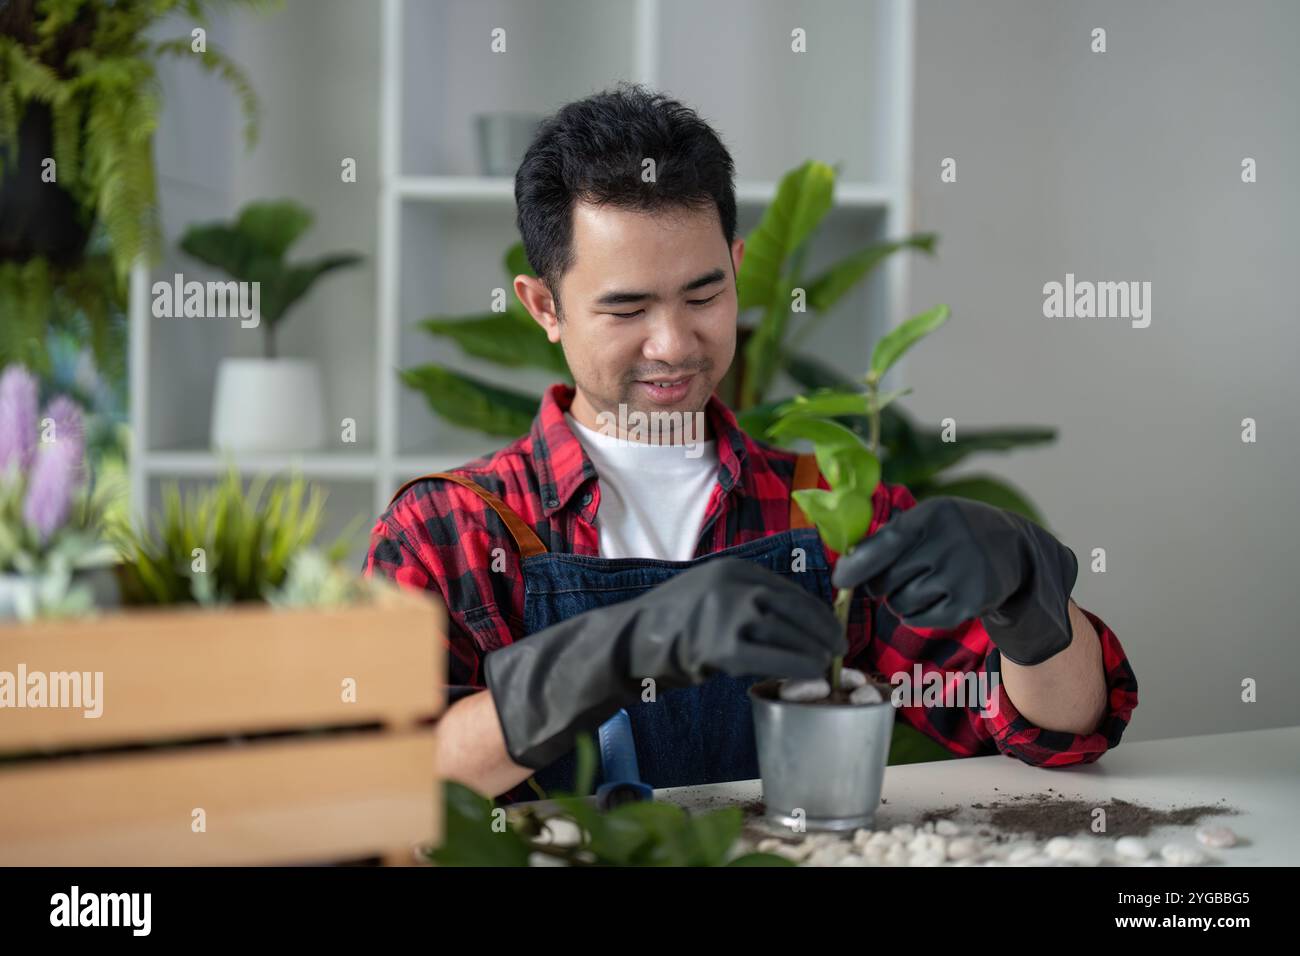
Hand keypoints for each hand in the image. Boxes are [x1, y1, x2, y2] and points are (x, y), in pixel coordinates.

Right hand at [485, 557, 845, 768]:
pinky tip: (810, 675)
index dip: (816, 613)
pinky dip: (796, 668)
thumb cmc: (671, 624)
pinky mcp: (721, 647)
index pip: (788, 591)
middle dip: (821, 633)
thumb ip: (746, 599)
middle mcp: (733, 586)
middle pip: (792, 611)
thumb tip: (793, 622)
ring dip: (812, 653)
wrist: (628, 642)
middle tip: (838, 650)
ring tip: (826, 666)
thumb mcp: (710, 593)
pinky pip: (771, 659)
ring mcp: (726, 615)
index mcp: (734, 569)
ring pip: (786, 636)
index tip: (832, 629)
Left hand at [830, 496, 1077, 665]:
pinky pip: (920, 619)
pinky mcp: (971, 602)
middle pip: (887, 580)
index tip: (841, 580)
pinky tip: (927, 602)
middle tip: (888, 581)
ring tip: (916, 587)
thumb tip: (849, 564)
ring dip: (898, 601)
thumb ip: (890, 536)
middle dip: (879, 585)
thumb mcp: (928, 518)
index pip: (885, 545)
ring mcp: (962, 574)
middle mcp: (949, 543)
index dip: (857, 566)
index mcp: (933, 515)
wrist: (1013, 549)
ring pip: (901, 603)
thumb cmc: (953, 533)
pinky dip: (914, 616)